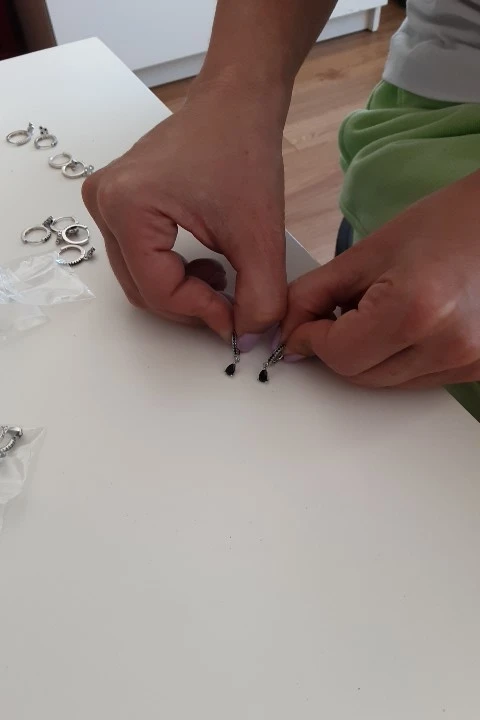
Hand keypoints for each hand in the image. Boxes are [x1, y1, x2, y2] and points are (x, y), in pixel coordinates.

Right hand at [82, 79, 287, 343]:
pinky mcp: (117, 202)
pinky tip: (205, 263)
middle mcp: (103, 203)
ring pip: (140, 278)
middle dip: (190, 305)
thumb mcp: (259, 235)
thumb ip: (260, 297)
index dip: (200, 314)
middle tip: (232, 305)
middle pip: (142, 288)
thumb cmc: (244, 152)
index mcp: (127, 207)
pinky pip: (138, 258)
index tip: (238, 321)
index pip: (157, 290)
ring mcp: (105, 202)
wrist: (237, 103)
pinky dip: (172, 272)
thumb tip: (250, 340)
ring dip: (181, 290)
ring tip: (222, 278)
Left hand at [282, 172, 479, 388]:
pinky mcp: (477, 369)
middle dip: (336, 349)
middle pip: (359, 376)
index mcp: (415, 310)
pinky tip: (406, 324)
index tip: (302, 324)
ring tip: (381, 311)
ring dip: (367, 357)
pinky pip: (415, 381)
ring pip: (385, 383)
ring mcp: (467, 363)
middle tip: (339, 314)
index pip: (338, 355)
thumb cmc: (445, 222)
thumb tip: (287, 331)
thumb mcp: (369, 252)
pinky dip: (396, 361)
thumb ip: (316, 294)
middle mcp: (447, 346)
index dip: (309, 339)